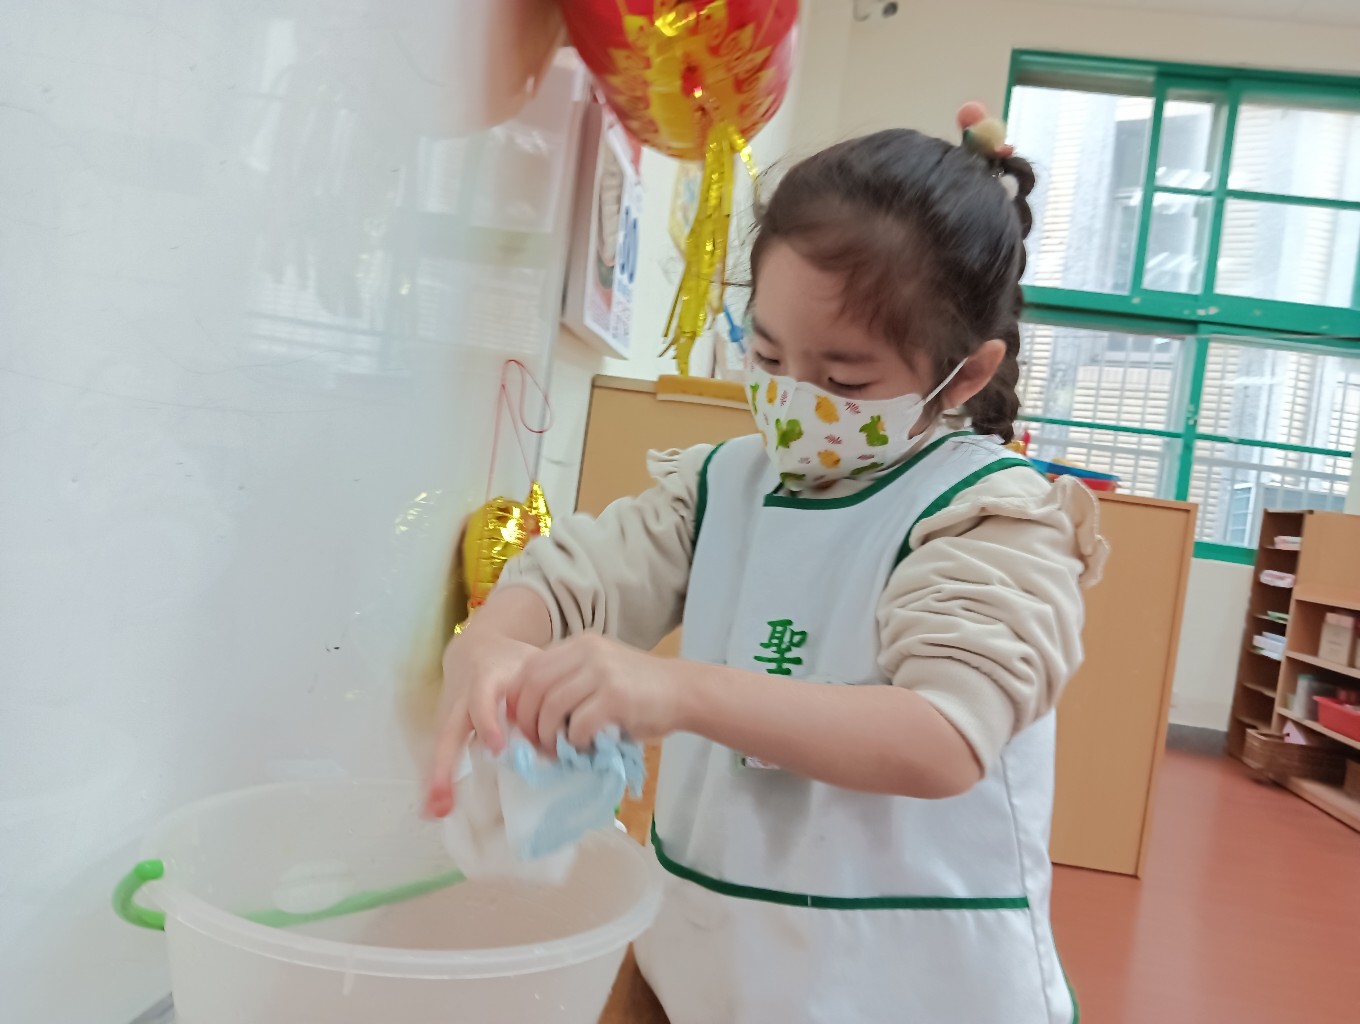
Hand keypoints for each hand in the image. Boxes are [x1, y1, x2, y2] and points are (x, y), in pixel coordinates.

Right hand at [423, 629, 535, 818]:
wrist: (476, 647)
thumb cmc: (512, 661)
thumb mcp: (531, 664)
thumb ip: (547, 689)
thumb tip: (571, 725)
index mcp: (486, 680)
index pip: (482, 700)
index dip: (488, 722)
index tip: (498, 747)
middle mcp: (461, 700)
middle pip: (449, 732)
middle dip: (446, 765)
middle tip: (445, 798)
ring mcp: (449, 716)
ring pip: (441, 748)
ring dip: (437, 780)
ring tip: (434, 811)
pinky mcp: (445, 728)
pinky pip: (441, 755)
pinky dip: (437, 781)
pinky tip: (433, 808)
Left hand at [512, 634, 684, 752]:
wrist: (683, 691)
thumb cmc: (640, 690)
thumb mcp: (600, 673)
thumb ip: (569, 683)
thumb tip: (532, 719)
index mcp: (579, 644)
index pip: (529, 668)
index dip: (518, 700)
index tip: (522, 724)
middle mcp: (587, 651)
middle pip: (533, 686)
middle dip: (527, 721)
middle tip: (536, 743)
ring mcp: (602, 672)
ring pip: (551, 706)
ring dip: (548, 735)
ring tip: (557, 750)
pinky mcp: (616, 696)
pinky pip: (578, 724)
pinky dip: (574, 741)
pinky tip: (584, 747)